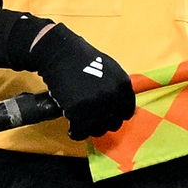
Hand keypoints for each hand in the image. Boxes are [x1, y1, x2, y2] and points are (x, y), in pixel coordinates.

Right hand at [26, 21, 136, 139]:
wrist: (60, 54)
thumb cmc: (83, 59)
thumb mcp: (110, 70)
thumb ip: (118, 88)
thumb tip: (125, 107)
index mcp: (123, 86)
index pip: (127, 112)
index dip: (117, 114)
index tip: (108, 115)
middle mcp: (112, 98)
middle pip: (114, 123)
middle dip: (104, 122)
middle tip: (93, 118)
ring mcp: (95, 107)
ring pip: (98, 130)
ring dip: (91, 129)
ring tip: (83, 123)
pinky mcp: (77, 113)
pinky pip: (81, 132)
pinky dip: (76, 133)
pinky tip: (72, 129)